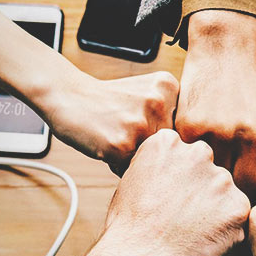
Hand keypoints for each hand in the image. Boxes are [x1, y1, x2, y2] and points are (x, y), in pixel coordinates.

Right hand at [39, 71, 178, 175]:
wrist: (67, 96)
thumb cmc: (106, 100)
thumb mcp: (145, 92)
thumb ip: (169, 113)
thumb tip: (188, 156)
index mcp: (169, 87)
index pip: (182, 129)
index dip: (160, 134)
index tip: (142, 125)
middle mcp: (159, 103)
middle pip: (169, 146)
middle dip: (148, 147)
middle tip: (125, 132)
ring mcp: (140, 123)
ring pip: (151, 159)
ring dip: (133, 157)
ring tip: (114, 137)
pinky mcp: (121, 144)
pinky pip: (130, 169)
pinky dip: (117, 164)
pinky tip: (105, 144)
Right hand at [97, 129, 250, 255]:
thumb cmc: (128, 229)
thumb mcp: (132, 181)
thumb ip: (160, 168)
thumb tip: (176, 174)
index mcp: (168, 143)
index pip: (183, 156)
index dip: (174, 181)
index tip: (164, 199)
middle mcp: (198, 153)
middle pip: (206, 172)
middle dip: (198, 192)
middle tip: (178, 219)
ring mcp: (221, 180)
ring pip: (223, 195)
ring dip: (213, 211)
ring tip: (187, 233)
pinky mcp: (238, 207)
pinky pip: (236, 218)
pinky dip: (224, 232)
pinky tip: (200, 242)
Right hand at [174, 10, 255, 196]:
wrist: (227, 53)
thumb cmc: (253, 94)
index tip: (247, 200)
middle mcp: (255, 136)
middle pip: (243, 190)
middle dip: (233, 195)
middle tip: (224, 197)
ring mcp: (222, 132)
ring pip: (214, 179)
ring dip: (209, 182)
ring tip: (207, 182)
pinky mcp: (192, 127)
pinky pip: (191, 162)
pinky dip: (191, 164)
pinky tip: (192, 162)